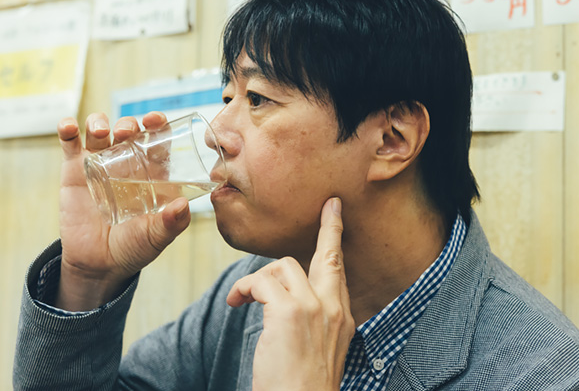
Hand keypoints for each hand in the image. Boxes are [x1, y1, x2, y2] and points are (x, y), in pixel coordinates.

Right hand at [56, 112, 191, 310]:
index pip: (157, 139)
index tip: (154, 119)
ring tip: (100, 131)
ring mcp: (100, 164)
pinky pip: (70, 145)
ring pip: (99, 131)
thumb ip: (171, 224)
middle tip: (126, 130)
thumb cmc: (133, 248)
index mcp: (152, 172)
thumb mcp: (156, 237)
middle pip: (128, 130)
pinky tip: (68, 127)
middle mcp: (127, 163)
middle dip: (127, 123)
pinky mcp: (74, 171)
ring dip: (99, 122)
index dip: (157, 124)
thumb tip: (183, 206)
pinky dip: (67, 130)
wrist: (97, 265)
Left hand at [227, 198, 354, 390]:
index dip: (336, 243)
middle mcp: (333, 310)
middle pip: (329, 256)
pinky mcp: (289, 312)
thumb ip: (314, 323)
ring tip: (242, 297)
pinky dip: (244, 288)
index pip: (339, 272)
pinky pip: (261, 282)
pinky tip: (236, 302)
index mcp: (343, 320)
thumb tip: (289, 304)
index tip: (336, 216)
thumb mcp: (320, 352)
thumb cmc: (302, 387)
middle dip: (329, 228)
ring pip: (285, 267)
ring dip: (259, 278)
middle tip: (329, 207)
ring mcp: (313, 308)